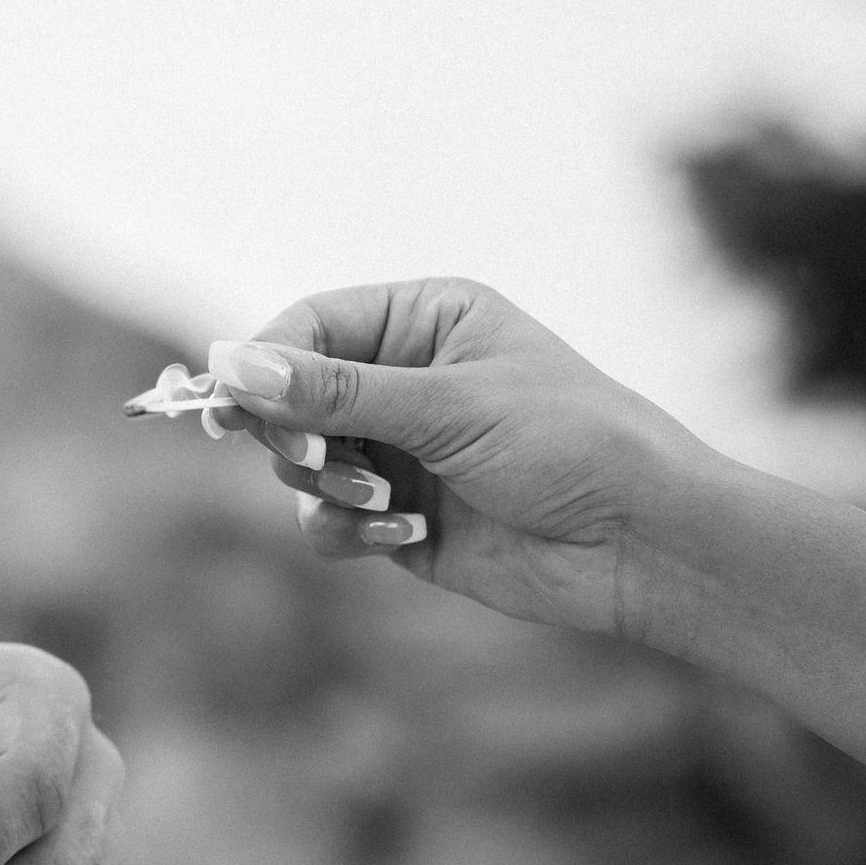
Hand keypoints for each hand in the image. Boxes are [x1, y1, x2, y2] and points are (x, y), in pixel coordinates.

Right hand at [207, 278, 713, 640]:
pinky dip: (348, 531)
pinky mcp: (396, 516)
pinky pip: (326, 521)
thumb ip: (334, 392)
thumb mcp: (448, 407)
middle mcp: (402, 379)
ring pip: (296, 464)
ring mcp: (397, 449)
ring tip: (382, 501)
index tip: (222, 406)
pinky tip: (405, 535)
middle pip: (286, 398)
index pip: (306, 327)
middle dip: (291, 435)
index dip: (259, 366)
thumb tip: (231, 364)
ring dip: (324, 487)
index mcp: (422, 320)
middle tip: (312, 461)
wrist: (643, 544)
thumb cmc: (570, 445)